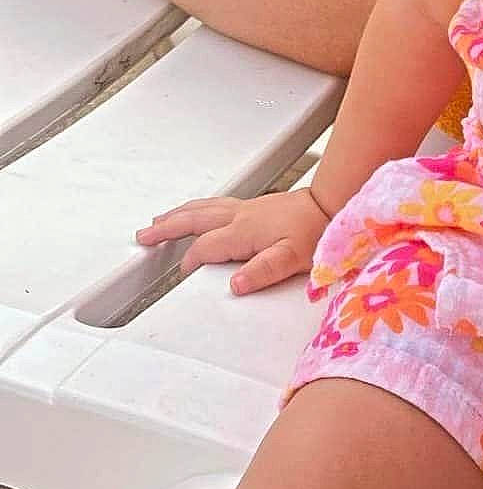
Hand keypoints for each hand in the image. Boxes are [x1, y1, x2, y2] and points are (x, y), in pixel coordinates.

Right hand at [134, 186, 330, 294]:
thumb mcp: (292, 258)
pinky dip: (197, 208)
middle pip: (194, 219)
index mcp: (243, 231)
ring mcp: (246, 207)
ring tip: (160, 221)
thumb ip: (263, 271)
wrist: (332, 204)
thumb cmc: (316, 231)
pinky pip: (214, 204)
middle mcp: (240, 215)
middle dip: (166, 228)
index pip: (205, 248)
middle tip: (144, 235)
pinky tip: (198, 212)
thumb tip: (235, 285)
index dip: (191, 262)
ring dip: (178, 214)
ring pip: (203, 208)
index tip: (183, 275)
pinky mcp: (255, 205)